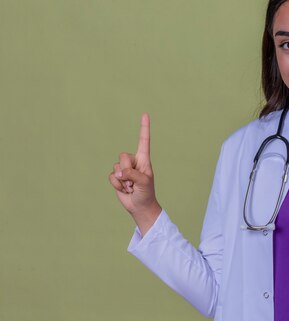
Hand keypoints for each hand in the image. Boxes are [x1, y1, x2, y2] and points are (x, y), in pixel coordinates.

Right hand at [108, 113, 160, 232]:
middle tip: (134, 181)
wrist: (140, 206)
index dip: (144, 127)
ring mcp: (124, 169)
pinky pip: (110, 177)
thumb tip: (121, 171)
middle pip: (123, 156)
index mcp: (144, 159)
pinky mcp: (116, 177)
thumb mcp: (144, 182)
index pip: (144, 140)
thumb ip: (133, 174)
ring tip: (131, 186)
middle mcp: (133, 162)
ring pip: (115, 167)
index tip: (145, 114)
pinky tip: (124, 189)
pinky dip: (116, 185)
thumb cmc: (146, 193)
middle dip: (126, 170)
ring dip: (122, 180)